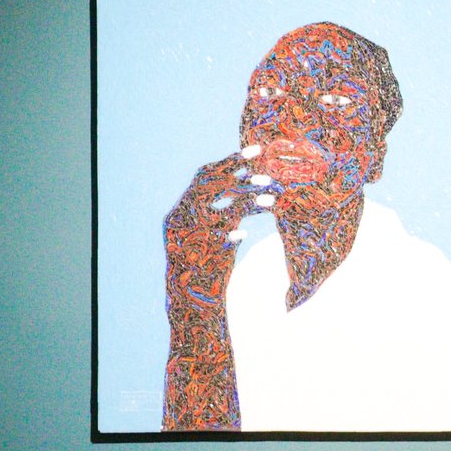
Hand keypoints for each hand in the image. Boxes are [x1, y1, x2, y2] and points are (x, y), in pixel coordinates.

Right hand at [164, 145, 279, 310]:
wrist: (193, 299)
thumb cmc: (209, 260)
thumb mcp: (216, 230)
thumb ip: (228, 209)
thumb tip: (257, 182)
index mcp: (181, 208)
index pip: (204, 176)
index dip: (231, 162)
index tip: (257, 151)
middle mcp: (179, 218)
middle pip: (209, 187)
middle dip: (240, 179)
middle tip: (267, 176)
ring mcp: (185, 235)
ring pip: (215, 210)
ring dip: (246, 203)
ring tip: (271, 201)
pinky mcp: (193, 254)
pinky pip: (214, 240)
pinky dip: (230, 233)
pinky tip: (243, 233)